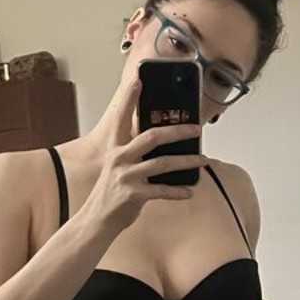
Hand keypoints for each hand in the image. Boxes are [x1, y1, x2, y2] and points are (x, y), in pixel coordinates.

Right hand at [85, 79, 201, 231]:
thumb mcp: (119, 167)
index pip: (121, 117)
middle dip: (177, 131)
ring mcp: (126, 176)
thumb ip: (136, 154)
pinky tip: (190, 191)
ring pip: (163, 164)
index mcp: (116, 148)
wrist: (96, 219)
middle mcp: (120, 158)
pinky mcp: (133, 195)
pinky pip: (162, 191)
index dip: (129, 98)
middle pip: (152, 137)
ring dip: (187, 161)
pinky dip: (178, 191)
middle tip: (196, 128)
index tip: (138, 80)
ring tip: (202, 160)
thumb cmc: (112, 191)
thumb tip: (163, 143)